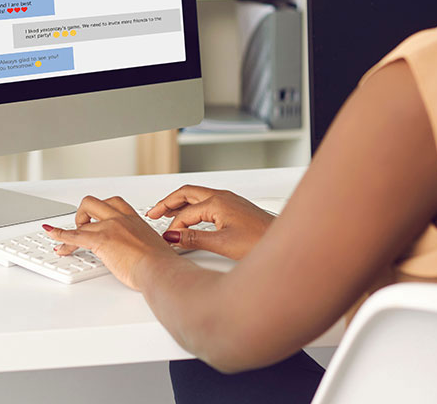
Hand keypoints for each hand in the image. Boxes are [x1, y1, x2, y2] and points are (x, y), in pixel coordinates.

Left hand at [45, 196, 179, 290]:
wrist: (159, 269)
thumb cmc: (161, 263)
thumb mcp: (154, 247)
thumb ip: (143, 245)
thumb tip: (141, 253)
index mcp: (134, 219)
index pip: (113, 204)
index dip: (101, 209)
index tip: (95, 217)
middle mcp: (121, 219)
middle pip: (93, 203)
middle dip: (84, 214)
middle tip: (84, 228)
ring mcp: (110, 228)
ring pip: (81, 220)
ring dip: (71, 229)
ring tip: (68, 241)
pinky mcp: (100, 241)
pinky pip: (74, 236)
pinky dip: (60, 235)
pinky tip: (53, 235)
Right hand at [145, 186, 273, 260]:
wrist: (283, 242)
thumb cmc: (260, 241)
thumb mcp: (222, 244)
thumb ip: (194, 239)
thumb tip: (172, 237)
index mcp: (217, 202)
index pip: (185, 213)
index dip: (173, 227)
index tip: (167, 240)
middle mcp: (223, 197)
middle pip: (187, 193)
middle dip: (168, 202)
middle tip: (153, 212)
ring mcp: (230, 200)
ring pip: (197, 196)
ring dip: (180, 204)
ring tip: (167, 214)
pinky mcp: (235, 207)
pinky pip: (207, 202)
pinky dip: (193, 208)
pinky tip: (191, 219)